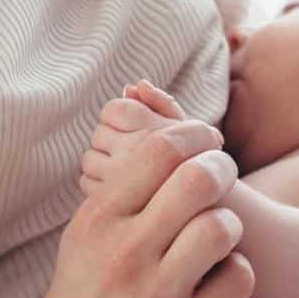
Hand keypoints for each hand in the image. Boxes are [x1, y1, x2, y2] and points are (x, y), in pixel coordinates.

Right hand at [19, 89, 251, 297]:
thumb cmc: (84, 290)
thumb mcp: (86, 230)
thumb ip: (125, 186)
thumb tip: (173, 134)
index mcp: (98, 219)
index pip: (159, 151)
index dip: (194, 135)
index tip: (207, 140)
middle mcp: (126, 252)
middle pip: (198, 180)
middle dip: (221, 167)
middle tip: (223, 174)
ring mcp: (158, 294)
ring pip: (221, 227)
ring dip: (228, 224)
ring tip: (218, 233)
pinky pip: (238, 276)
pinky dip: (235, 271)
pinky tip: (218, 275)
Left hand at [78, 81, 191, 198]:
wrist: (211, 212)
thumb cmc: (199, 165)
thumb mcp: (191, 128)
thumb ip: (161, 102)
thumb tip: (135, 85)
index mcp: (150, 125)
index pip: (112, 110)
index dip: (121, 117)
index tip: (137, 131)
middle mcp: (132, 149)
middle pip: (99, 134)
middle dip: (112, 141)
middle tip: (136, 153)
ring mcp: (119, 177)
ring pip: (90, 160)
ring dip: (103, 164)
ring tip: (130, 173)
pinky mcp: (109, 203)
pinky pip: (87, 183)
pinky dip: (98, 185)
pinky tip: (123, 191)